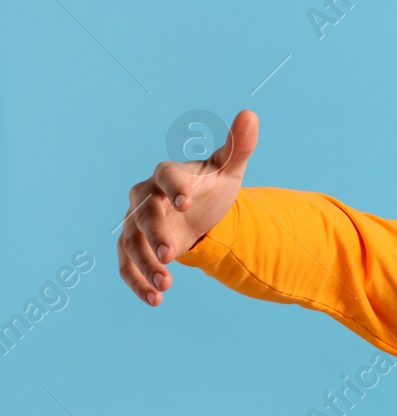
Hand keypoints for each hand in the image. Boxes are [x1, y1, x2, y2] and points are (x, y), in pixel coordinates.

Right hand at [119, 110, 256, 305]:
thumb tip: (250, 115)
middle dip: (155, 234)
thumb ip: (238, 146)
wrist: (196, 212)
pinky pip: (126, 264)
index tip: (187, 204)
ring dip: (145, 265)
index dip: (174, 188)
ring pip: (130, 243)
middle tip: (172, 254)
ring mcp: (135, 224)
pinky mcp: (133, 247)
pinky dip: (136, 282)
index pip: (165, 177)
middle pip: (143, 214)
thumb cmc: (210, 187)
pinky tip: (155, 300)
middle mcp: (145, 197)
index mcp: (167, 176)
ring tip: (166, 286)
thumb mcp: (228, 170)